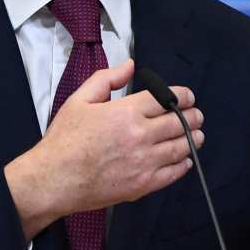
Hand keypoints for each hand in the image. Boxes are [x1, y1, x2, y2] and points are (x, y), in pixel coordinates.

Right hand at [4, 57, 205, 240]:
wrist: (54, 179)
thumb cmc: (64, 141)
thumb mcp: (79, 100)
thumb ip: (106, 79)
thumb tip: (129, 66)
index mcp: (126, 112)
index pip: (168, 99)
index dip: (183, 96)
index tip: (187, 97)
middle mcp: (140, 136)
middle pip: (181, 123)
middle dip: (193, 116)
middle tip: (196, 115)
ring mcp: (144, 162)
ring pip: (182, 147)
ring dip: (193, 138)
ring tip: (195, 135)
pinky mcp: (143, 184)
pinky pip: (174, 173)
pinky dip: (183, 164)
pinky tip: (183, 159)